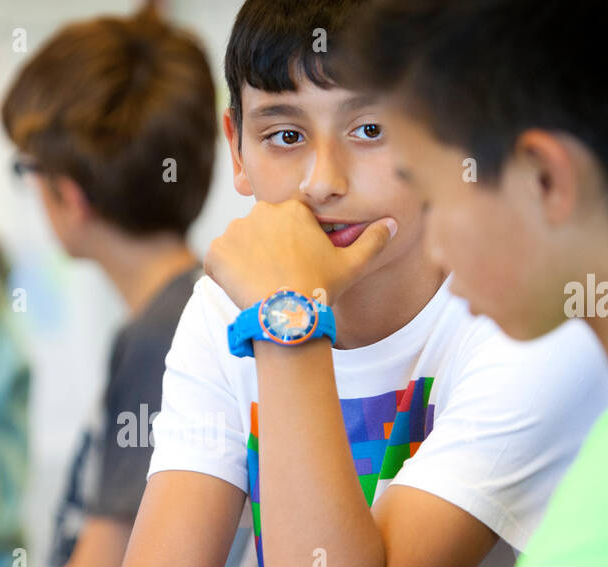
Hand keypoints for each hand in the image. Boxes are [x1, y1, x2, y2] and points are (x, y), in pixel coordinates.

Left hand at [204, 198, 396, 310]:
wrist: (286, 314)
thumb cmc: (320, 289)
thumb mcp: (353, 265)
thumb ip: (373, 240)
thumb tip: (392, 223)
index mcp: (292, 210)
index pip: (288, 222)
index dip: (291, 246)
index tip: (295, 266)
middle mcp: (262, 212)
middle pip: (261, 231)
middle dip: (266, 251)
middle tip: (277, 279)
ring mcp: (235, 231)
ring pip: (239, 245)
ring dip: (245, 261)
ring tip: (260, 286)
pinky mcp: (216, 252)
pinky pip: (217, 260)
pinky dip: (225, 274)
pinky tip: (242, 289)